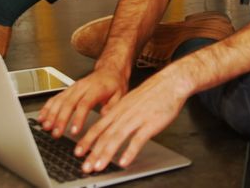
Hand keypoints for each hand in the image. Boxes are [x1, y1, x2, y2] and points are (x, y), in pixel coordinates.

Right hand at [38, 66, 127, 137]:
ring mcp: (74, 87)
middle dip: (60, 119)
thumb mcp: (120, 94)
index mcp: (96, 89)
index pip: (85, 104)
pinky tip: (42, 116)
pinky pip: (55, 97)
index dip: (78, 118)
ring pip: (60, 100)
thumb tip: (105, 116)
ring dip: (51, 114)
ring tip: (46, 127)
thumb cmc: (114, 83)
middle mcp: (82, 87)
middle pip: (69, 103)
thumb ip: (113, 106)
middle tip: (56, 133)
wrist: (109, 69)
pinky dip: (47, 107)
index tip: (74, 131)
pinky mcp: (68, 89)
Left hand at [74, 69, 191, 172]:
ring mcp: (136, 118)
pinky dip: (129, 152)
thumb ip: (118, 112)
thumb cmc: (152, 93)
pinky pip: (138, 139)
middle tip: (85, 166)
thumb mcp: (129, 100)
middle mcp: (124, 114)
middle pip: (104, 135)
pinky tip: (124, 161)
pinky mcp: (150, 123)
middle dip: (93, 152)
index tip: (79, 152)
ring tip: (99, 165)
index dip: (87, 141)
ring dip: (106, 154)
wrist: (170, 82)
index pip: (98, 127)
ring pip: (117, 137)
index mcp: (118, 109)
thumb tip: (106, 120)